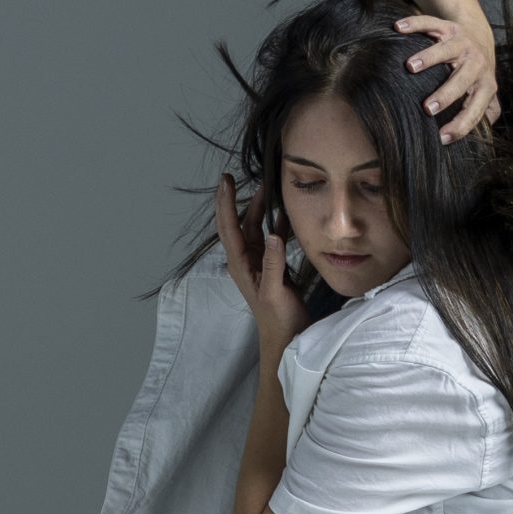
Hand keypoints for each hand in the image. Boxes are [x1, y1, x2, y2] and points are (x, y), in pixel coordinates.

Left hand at [216, 172, 308, 348]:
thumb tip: (274, 234)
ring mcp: (258, 262)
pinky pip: (270, 238)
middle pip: (235, 223)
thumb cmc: (278, 318)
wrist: (287, 337)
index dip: (226, 202)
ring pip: (253, 228)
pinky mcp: (271, 265)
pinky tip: (283, 212)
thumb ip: (274, 264)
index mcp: (240, 264)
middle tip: (231, 176)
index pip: (229, 227)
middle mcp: (245, 260)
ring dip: (256, 208)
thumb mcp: (275, 292)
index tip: (225, 180)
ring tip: (264, 187)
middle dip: (232, 200)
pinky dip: (274, 223)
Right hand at [394, 10, 500, 143]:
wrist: (480, 34)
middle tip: (428, 108)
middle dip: (446, 94)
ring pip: (446, 49)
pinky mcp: (448, 27)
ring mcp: (462, 43)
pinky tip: (398, 28)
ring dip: (428, 57)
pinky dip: (414, 24)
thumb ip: (486, 111)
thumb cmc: (477, 72)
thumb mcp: (485, 91)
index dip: (462, 124)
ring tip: (410, 67)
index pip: (475, 108)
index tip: (442, 138)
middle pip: (462, 79)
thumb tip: (482, 139)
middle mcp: (476, 63)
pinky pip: (431, 23)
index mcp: (485, 84)